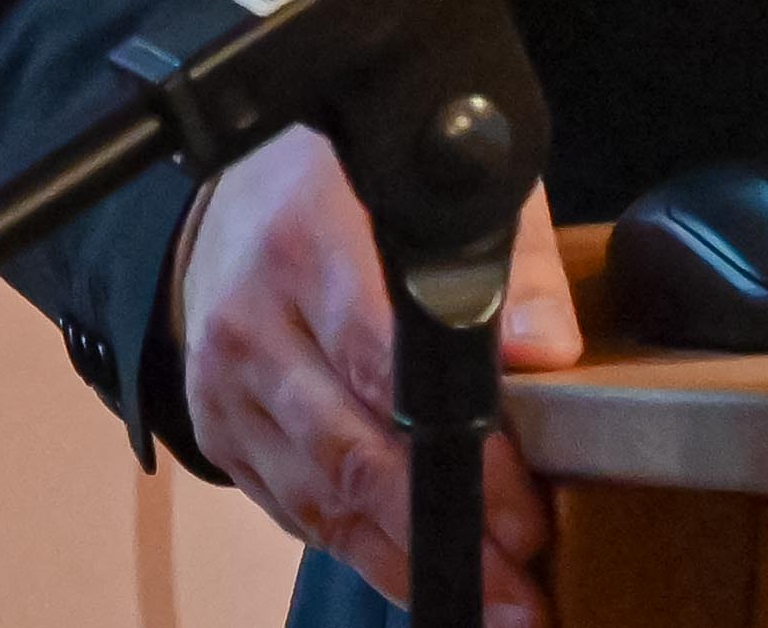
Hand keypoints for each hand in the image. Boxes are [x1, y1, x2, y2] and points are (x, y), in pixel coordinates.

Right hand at [178, 128, 581, 624]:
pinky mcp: (220, 429)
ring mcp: (227, 384)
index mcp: (311, 245)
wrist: (241, 184)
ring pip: (320, 499)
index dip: (462, 454)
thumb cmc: (363, 182)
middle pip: (351, 455)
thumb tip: (546, 351)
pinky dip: (360, 547)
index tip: (523, 509)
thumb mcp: (453, 185)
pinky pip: (294, 508)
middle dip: (445, 533)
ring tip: (490, 600)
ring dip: (406, 562)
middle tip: (519, 585)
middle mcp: (255, 323)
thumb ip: (512, 263)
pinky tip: (421, 570)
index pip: (387, 369)